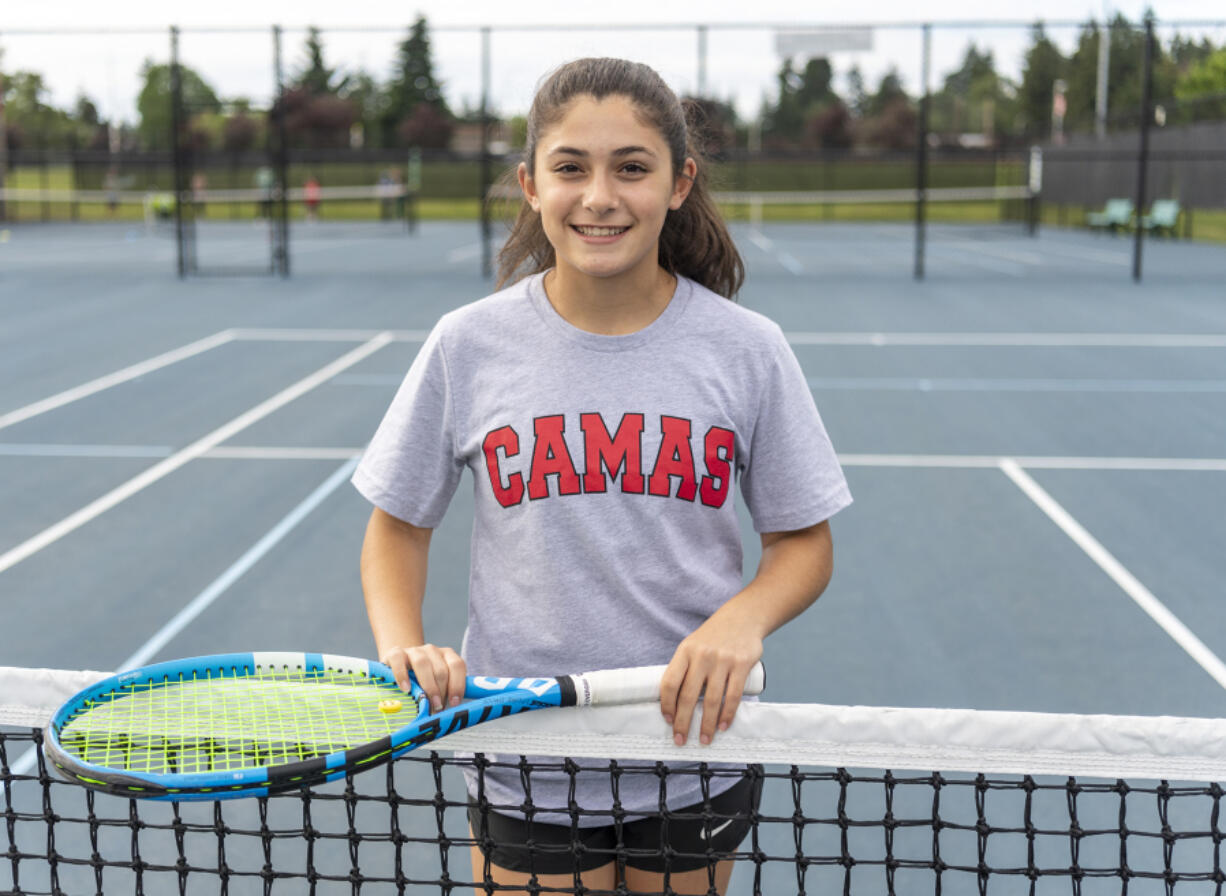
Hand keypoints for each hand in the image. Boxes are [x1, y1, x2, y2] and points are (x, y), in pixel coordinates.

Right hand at [380, 644, 465, 712]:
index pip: (457, 666)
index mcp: (447, 656)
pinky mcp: (395, 653)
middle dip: (441, 692)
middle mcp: (432, 651)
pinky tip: (405, 689)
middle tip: (436, 709)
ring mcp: (413, 651)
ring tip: (426, 703)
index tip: (454, 703)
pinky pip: (399, 661)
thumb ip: (447, 693)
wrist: (397, 667)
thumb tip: (455, 714)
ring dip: (427, 686)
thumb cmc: (421, 681)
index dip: (457, 685)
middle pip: (440, 670)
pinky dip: (402, 675)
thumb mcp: (436, 685)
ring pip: (423, 664)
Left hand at [659, 618, 762, 746]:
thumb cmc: (713, 637)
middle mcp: (702, 656)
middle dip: (683, 722)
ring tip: (704, 739)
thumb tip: (674, 702)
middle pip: (689, 695)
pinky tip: (723, 726)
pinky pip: (733, 695)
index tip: (668, 721)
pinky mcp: (742, 664)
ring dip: (707, 724)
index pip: (670, 682)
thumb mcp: (692, 646)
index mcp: (685, 651)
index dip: (666, 705)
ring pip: (712, 700)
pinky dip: (727, 714)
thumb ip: (684, 669)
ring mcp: (723, 660)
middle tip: (680, 740)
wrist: (743, 617)